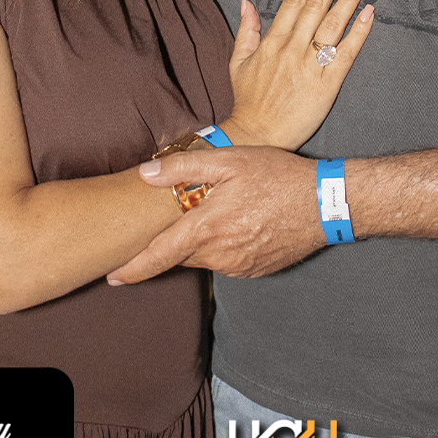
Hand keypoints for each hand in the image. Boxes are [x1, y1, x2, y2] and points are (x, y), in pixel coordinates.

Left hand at [107, 146, 324, 282]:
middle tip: (166, 228)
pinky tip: (238, 225)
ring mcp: (238, 265)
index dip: (133, 268)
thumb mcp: (231, 160)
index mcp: (208, 226)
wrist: (325, 203)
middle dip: (169, 247)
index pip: (159, 256)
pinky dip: (222, 247)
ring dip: (200, 243)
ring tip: (215, 216)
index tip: (113, 276)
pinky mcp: (255, 270)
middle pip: (180, 256)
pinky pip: (226, 262)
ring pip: (204, 259)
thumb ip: (185, 168)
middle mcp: (220, 253)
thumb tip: (145, 173)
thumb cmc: (277, 175)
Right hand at [226, 0, 373, 149]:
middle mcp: (291, 50)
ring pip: (332, 25)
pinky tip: (369, 13)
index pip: (294, 1)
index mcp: (272, 42)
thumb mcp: (238, 62)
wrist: (256, 137)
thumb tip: (246, 0)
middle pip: (316, 6)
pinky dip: (358, 32)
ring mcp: (310, 66)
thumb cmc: (248, 101)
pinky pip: (346, 54)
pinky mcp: (327, 85)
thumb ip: (246, 29)